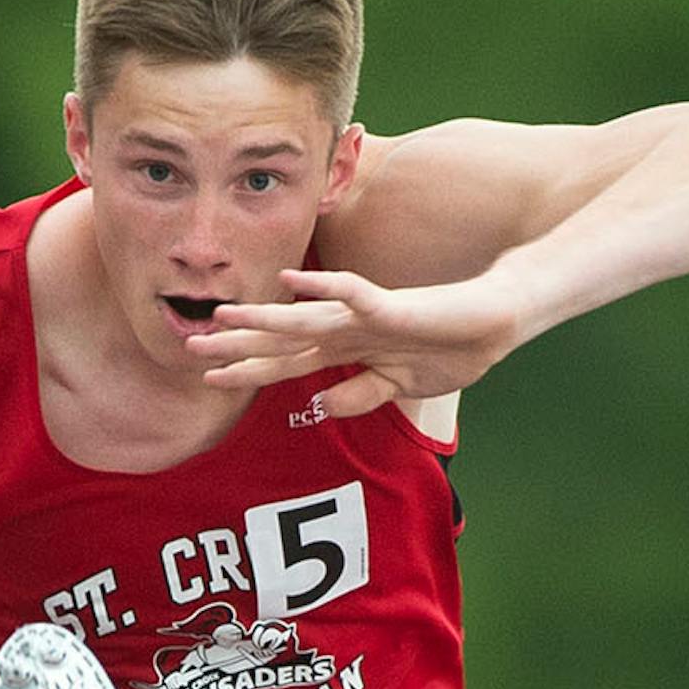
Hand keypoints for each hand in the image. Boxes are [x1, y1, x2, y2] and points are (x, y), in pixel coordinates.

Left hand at [184, 268, 523, 418]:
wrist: (498, 320)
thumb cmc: (452, 347)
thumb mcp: (400, 386)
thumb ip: (361, 395)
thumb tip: (320, 407)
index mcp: (346, 350)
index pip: (286, 361)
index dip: (247, 369)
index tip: (208, 378)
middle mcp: (347, 329)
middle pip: (282, 340)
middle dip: (237, 345)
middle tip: (189, 349)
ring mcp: (366, 316)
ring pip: (304, 318)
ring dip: (262, 318)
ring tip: (224, 315)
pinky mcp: (393, 307)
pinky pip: (354, 295)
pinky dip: (324, 288)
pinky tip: (294, 281)